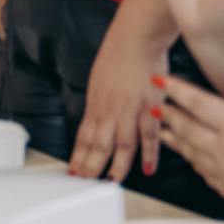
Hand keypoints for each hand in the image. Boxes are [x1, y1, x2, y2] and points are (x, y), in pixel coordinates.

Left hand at [69, 0, 172, 182]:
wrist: (136, 39)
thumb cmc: (116, 56)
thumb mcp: (97, 82)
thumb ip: (98, 104)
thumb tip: (95, 120)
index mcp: (95, 105)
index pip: (83, 138)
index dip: (78, 157)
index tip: (73, 172)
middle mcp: (110, 112)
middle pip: (98, 147)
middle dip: (90, 168)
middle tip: (86, 185)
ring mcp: (130, 112)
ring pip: (122, 147)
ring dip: (116, 168)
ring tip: (112, 183)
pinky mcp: (150, 109)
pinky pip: (150, 137)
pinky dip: (150, 155)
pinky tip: (148, 169)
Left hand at [157, 63, 223, 216]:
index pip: (196, 102)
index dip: (175, 89)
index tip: (159, 80)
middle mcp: (223, 148)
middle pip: (186, 128)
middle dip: (168, 116)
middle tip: (154, 108)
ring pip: (190, 152)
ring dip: (174, 140)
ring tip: (163, 133)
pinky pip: (204, 173)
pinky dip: (193, 162)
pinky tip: (193, 160)